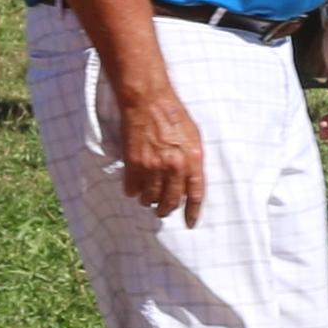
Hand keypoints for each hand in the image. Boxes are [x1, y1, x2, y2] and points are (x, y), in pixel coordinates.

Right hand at [107, 72, 210, 227]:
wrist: (149, 103)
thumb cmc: (175, 118)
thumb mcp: (195, 139)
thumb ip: (193, 162)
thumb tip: (190, 184)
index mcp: (194, 160)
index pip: (196, 194)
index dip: (193, 212)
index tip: (190, 224)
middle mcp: (174, 166)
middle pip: (171, 201)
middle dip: (166, 209)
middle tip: (163, 210)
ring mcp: (153, 166)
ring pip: (150, 198)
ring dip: (149, 201)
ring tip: (148, 197)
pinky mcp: (133, 163)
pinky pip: (131, 189)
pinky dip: (132, 191)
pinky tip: (134, 187)